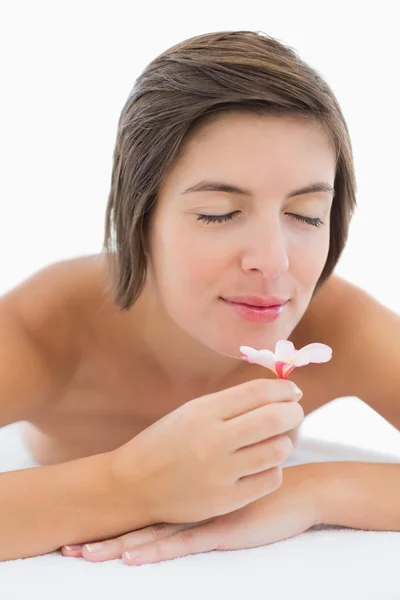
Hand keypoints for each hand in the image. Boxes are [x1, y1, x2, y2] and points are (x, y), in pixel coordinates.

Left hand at [61, 464, 319, 564]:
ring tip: (85, 555)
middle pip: (136, 521)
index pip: (140, 505)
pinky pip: (180, 544)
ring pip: (150, 535)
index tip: (79, 527)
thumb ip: (201, 487)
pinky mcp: (218, 531)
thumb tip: (179, 489)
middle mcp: (186, 502)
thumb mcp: (223, 486)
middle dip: (102, 536)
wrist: (296, 489)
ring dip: (116, 547)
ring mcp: (200, 516)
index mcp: (185, 490)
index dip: (110, 516)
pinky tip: (133, 557)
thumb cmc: (258, 485)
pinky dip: (154, 550)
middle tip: (69, 547)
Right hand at [109, 378, 303, 524]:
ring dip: (285, 441)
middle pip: (274, 418)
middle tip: (295, 412)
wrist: (133, 486)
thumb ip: (229, 404)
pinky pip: (270, 480)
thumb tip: (274, 394)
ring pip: (277, 450)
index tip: (292, 390)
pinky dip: (273, 469)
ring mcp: (220, 473)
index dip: (282, 388)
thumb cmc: (165, 443)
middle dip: (293, 411)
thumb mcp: (190, 413)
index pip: (257, 392)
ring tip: (278, 440)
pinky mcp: (225, 501)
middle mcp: (213, 440)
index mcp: (202, 412)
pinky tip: (264, 465)